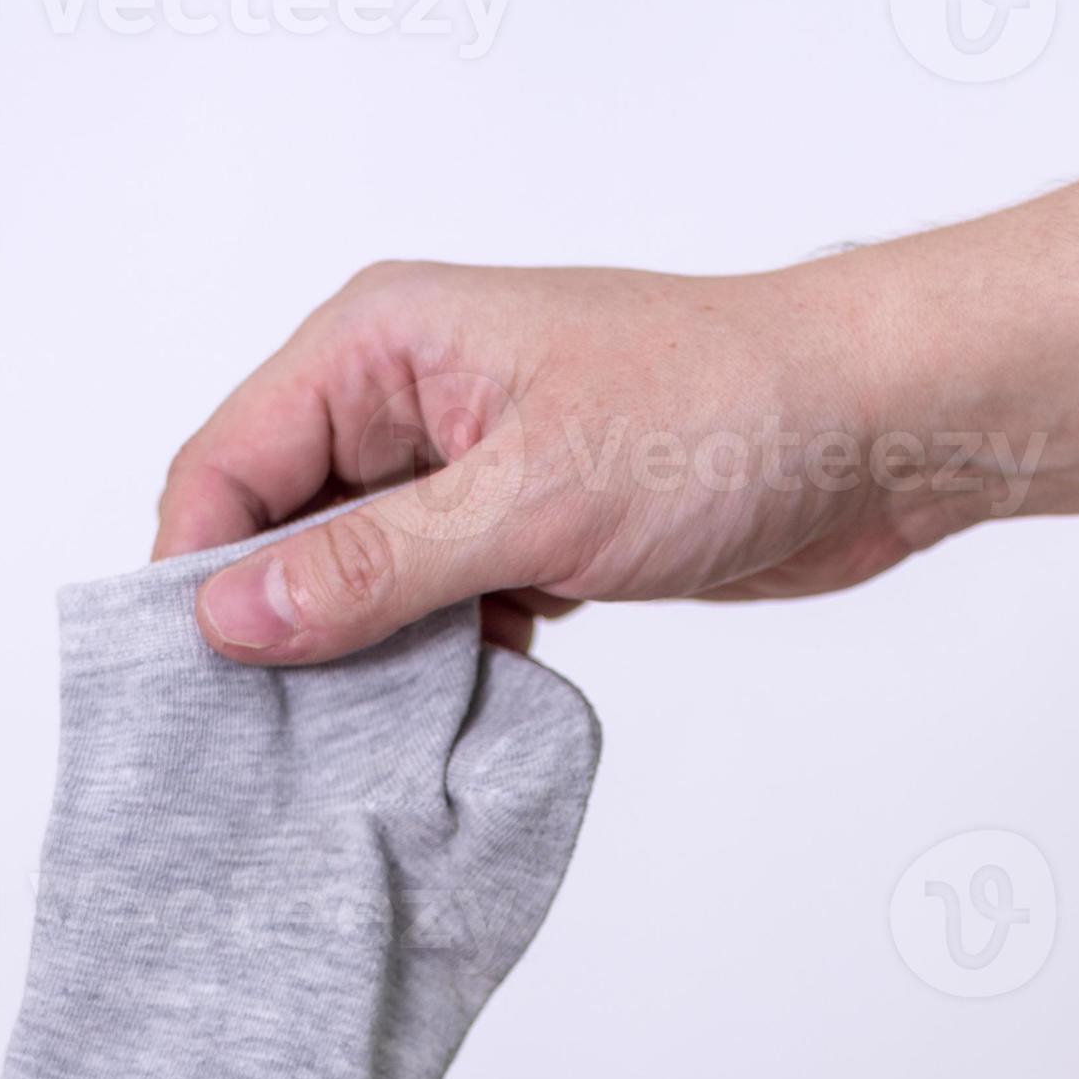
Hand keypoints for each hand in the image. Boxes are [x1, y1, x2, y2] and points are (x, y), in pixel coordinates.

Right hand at [152, 257, 1026, 664]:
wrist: (877, 432)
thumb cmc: (725, 412)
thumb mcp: (529, 501)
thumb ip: (375, 566)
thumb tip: (233, 616)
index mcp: (379, 343)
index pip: (225, 462)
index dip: (202, 575)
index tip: (203, 688)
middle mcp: (406, 394)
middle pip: (279, 525)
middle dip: (283, 625)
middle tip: (284, 736)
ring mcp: (465, 464)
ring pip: (358, 577)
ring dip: (370, 652)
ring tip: (380, 727)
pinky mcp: (522, 525)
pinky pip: (435, 605)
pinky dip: (443, 658)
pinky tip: (470, 700)